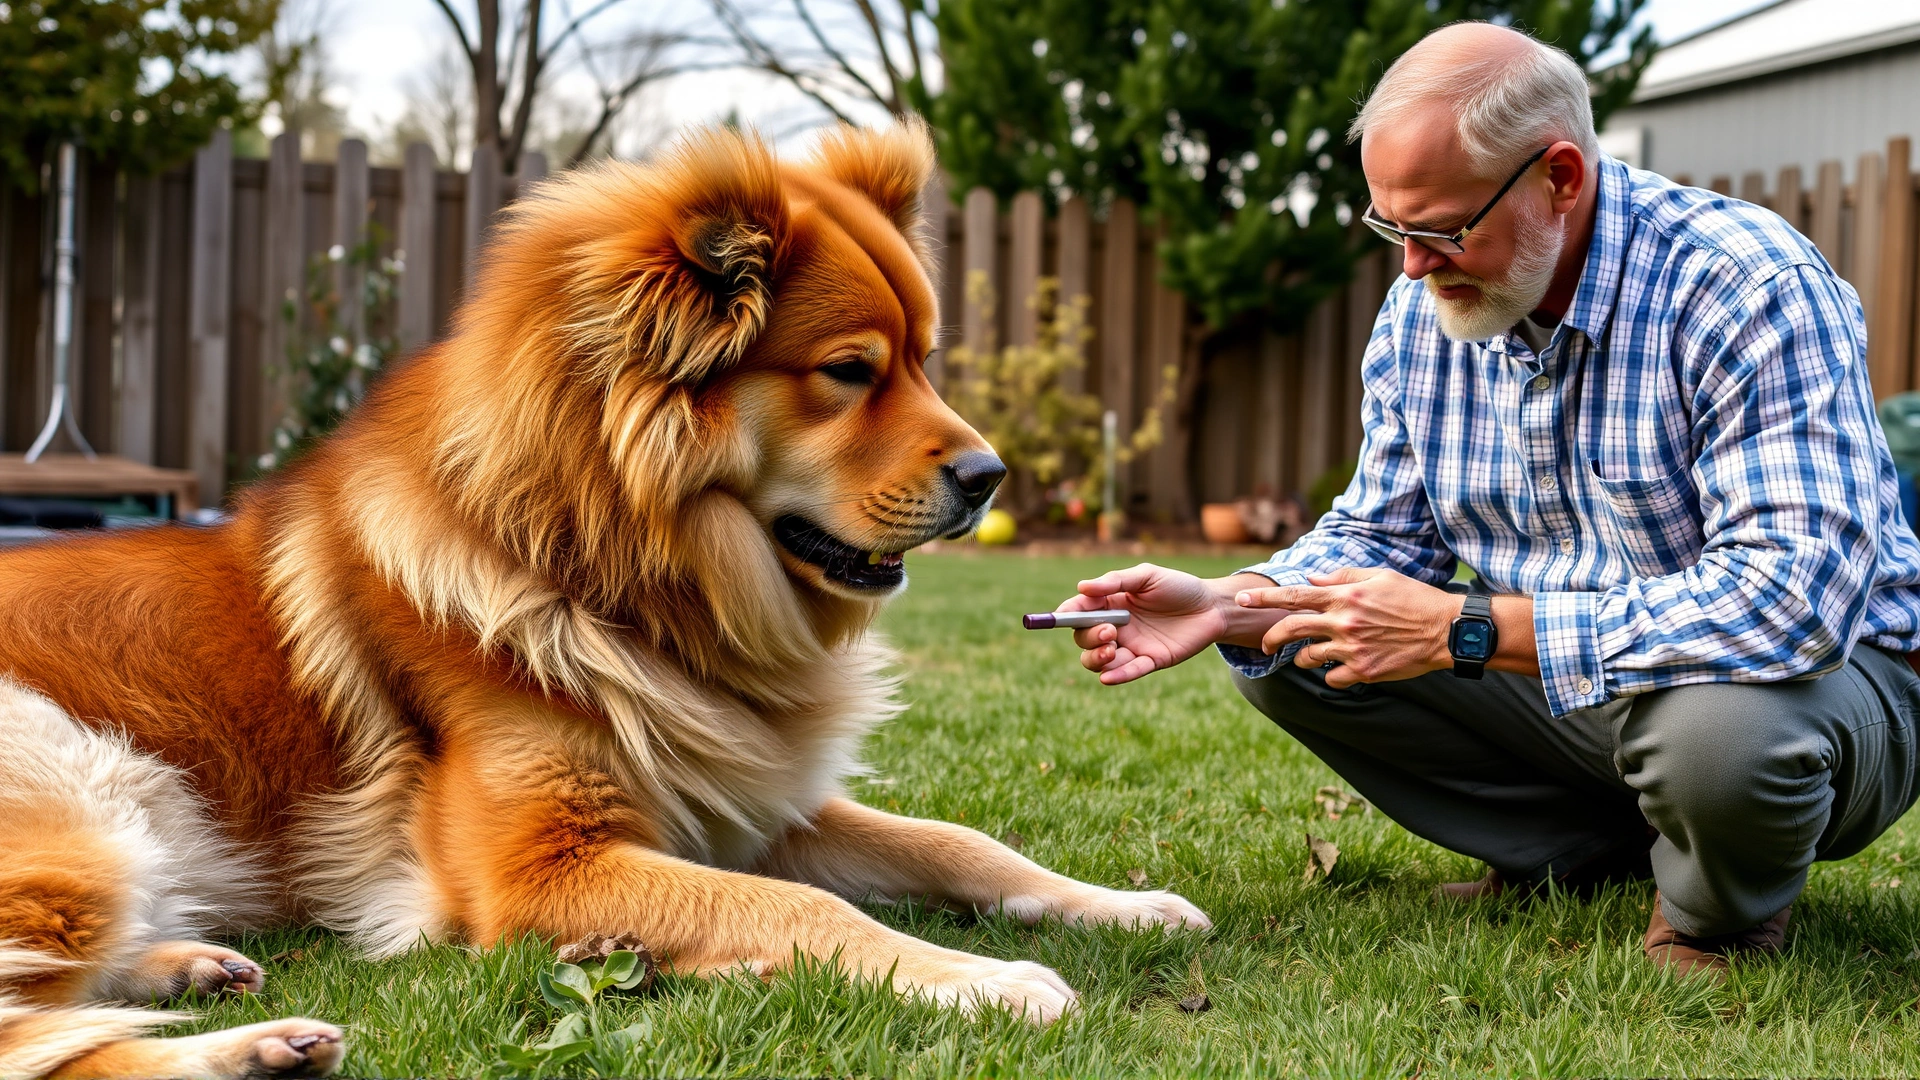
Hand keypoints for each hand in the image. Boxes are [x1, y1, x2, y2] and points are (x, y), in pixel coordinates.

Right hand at [1057, 564, 1266, 684]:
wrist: (1213, 606)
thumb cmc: (1179, 587)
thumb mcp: (1147, 576)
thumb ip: (1115, 581)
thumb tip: (1082, 587)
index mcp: (1110, 603)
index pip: (1078, 611)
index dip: (1066, 614)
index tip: (1062, 615)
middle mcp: (1116, 626)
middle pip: (1083, 638)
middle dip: (1088, 637)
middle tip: (1109, 631)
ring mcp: (1132, 646)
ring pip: (1099, 660)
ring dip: (1096, 658)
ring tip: (1110, 648)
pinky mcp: (1150, 661)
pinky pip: (1129, 672)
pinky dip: (1117, 676)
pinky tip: (1108, 677)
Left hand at [1237, 566, 1458, 688]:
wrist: (1446, 630)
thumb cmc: (1414, 599)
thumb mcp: (1380, 577)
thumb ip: (1342, 577)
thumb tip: (1312, 581)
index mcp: (1345, 596)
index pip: (1294, 596)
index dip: (1264, 598)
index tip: (1242, 601)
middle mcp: (1344, 622)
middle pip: (1291, 629)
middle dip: (1270, 637)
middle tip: (1263, 642)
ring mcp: (1353, 649)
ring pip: (1308, 657)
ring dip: (1303, 657)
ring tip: (1308, 656)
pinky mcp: (1364, 671)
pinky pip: (1332, 678)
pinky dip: (1331, 674)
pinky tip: (1340, 669)